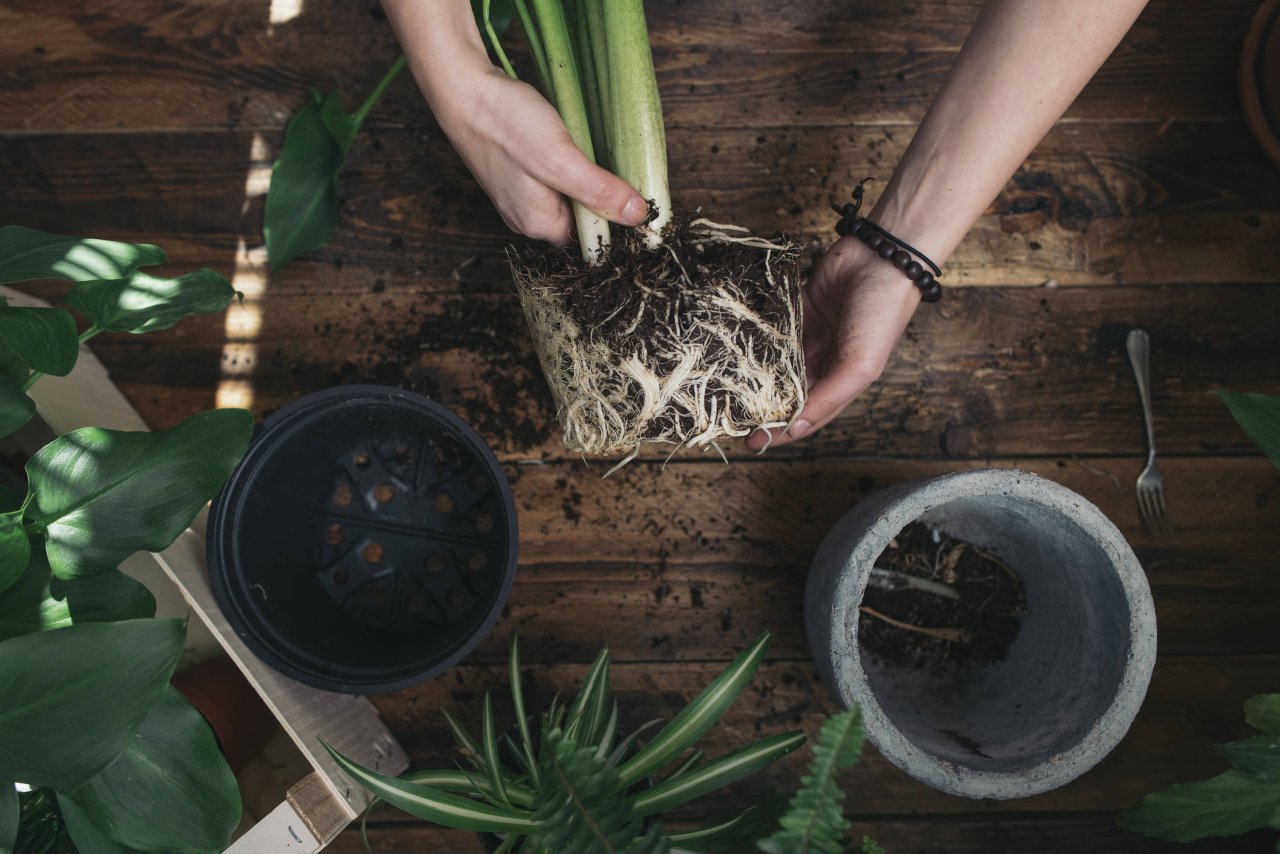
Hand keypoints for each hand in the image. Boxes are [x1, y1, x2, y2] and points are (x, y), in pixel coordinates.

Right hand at [433, 68, 647, 245]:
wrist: (463, 90)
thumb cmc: (505, 123)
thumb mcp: (560, 159)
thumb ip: (599, 191)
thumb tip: (638, 216)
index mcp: (539, 224)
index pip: (593, 238)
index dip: (616, 218)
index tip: (634, 193)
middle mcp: (528, 218)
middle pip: (581, 219)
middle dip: (601, 196)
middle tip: (614, 164)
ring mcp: (520, 197)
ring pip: (568, 197)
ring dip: (585, 177)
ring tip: (588, 150)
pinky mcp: (518, 175)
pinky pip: (553, 180)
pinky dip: (568, 165)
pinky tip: (570, 143)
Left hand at [746, 237, 920, 449]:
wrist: (882, 256)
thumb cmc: (881, 314)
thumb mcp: (860, 365)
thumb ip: (828, 398)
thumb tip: (795, 429)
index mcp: (841, 380)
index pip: (806, 414)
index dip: (780, 431)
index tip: (751, 444)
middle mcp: (824, 360)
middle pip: (787, 390)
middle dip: (762, 404)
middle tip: (730, 417)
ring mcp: (809, 334)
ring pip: (776, 360)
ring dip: (755, 373)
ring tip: (725, 388)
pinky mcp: (797, 308)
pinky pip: (772, 327)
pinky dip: (756, 337)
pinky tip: (733, 348)